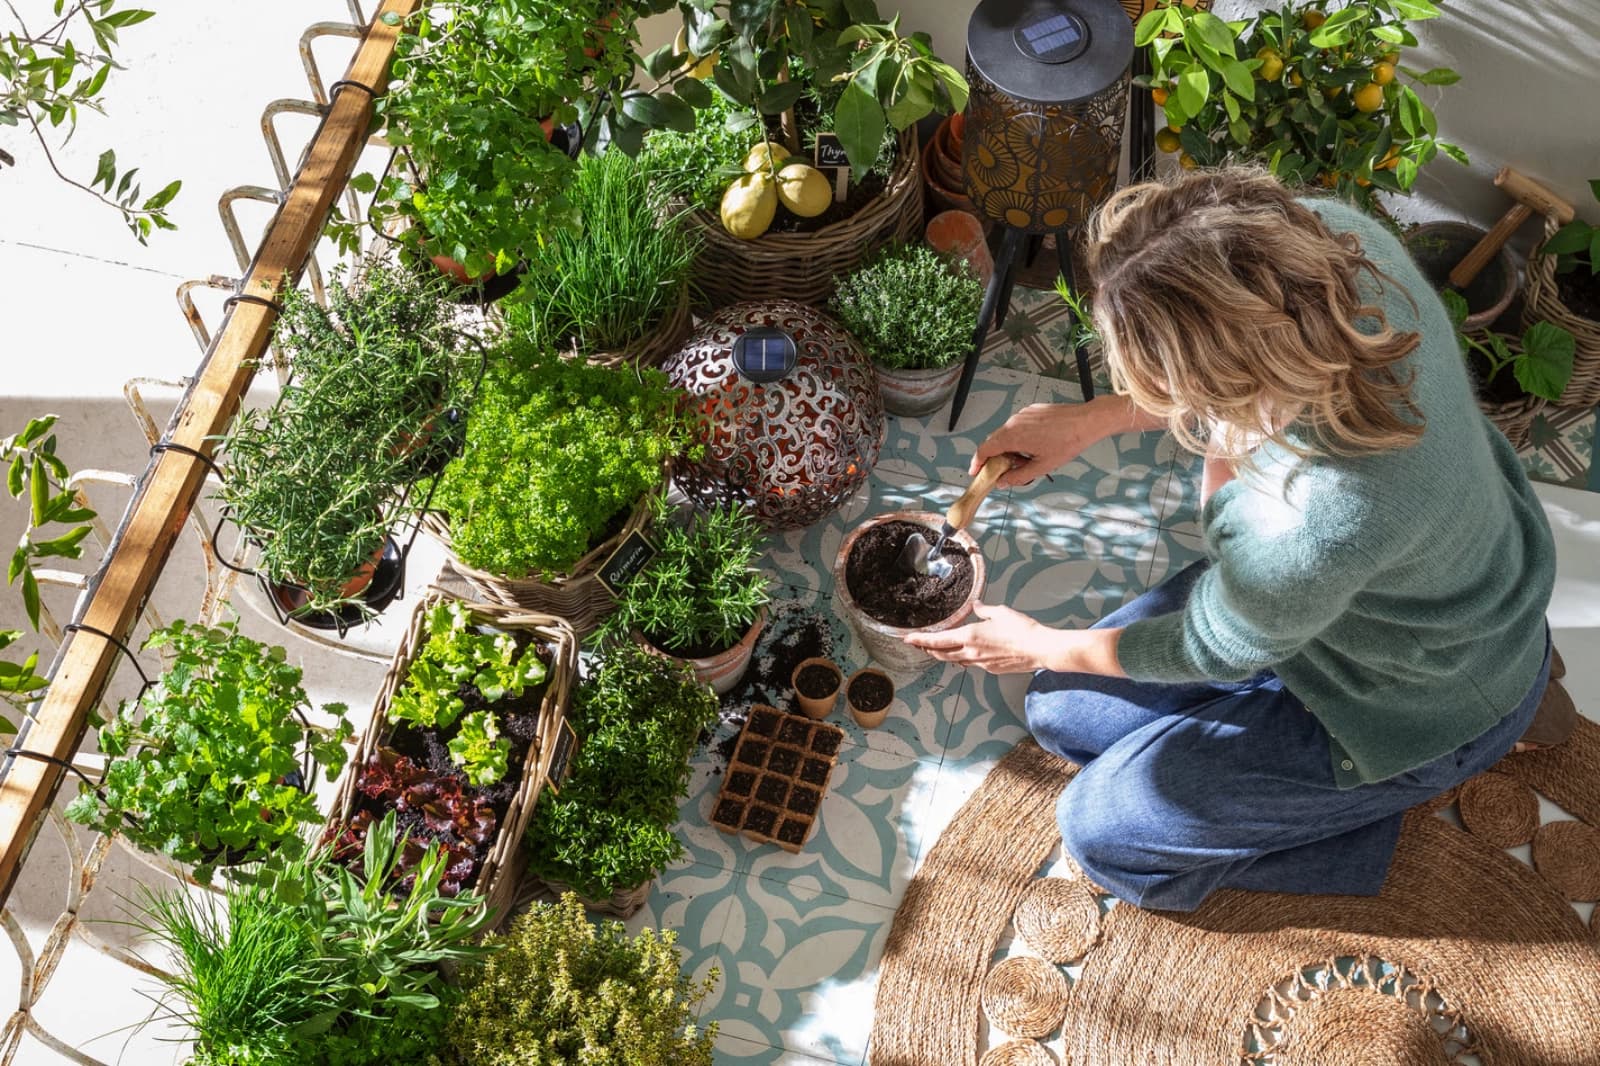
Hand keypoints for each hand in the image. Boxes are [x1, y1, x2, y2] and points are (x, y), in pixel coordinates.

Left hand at [903, 603, 1060, 673]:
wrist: (1039, 649)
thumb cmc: (1022, 630)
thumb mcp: (1000, 612)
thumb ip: (984, 610)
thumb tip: (975, 606)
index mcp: (970, 636)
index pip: (938, 640)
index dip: (921, 640)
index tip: (908, 638)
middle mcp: (971, 652)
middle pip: (941, 654)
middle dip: (927, 649)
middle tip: (918, 644)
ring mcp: (980, 663)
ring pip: (954, 660)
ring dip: (943, 655)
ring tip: (936, 649)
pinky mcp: (990, 669)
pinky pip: (970, 663)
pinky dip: (961, 658)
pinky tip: (963, 653)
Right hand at [971, 396, 1148, 487]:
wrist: (1086, 421)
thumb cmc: (1068, 442)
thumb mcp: (1042, 466)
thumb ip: (1018, 476)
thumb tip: (1002, 482)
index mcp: (1012, 436)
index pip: (985, 450)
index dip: (977, 462)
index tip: (975, 472)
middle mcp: (1013, 422)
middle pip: (993, 441)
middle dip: (994, 458)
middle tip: (999, 471)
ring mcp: (1022, 415)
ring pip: (1006, 433)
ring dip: (1007, 447)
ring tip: (1022, 460)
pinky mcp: (1031, 411)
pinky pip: (1017, 426)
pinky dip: (1018, 437)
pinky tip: (1033, 446)